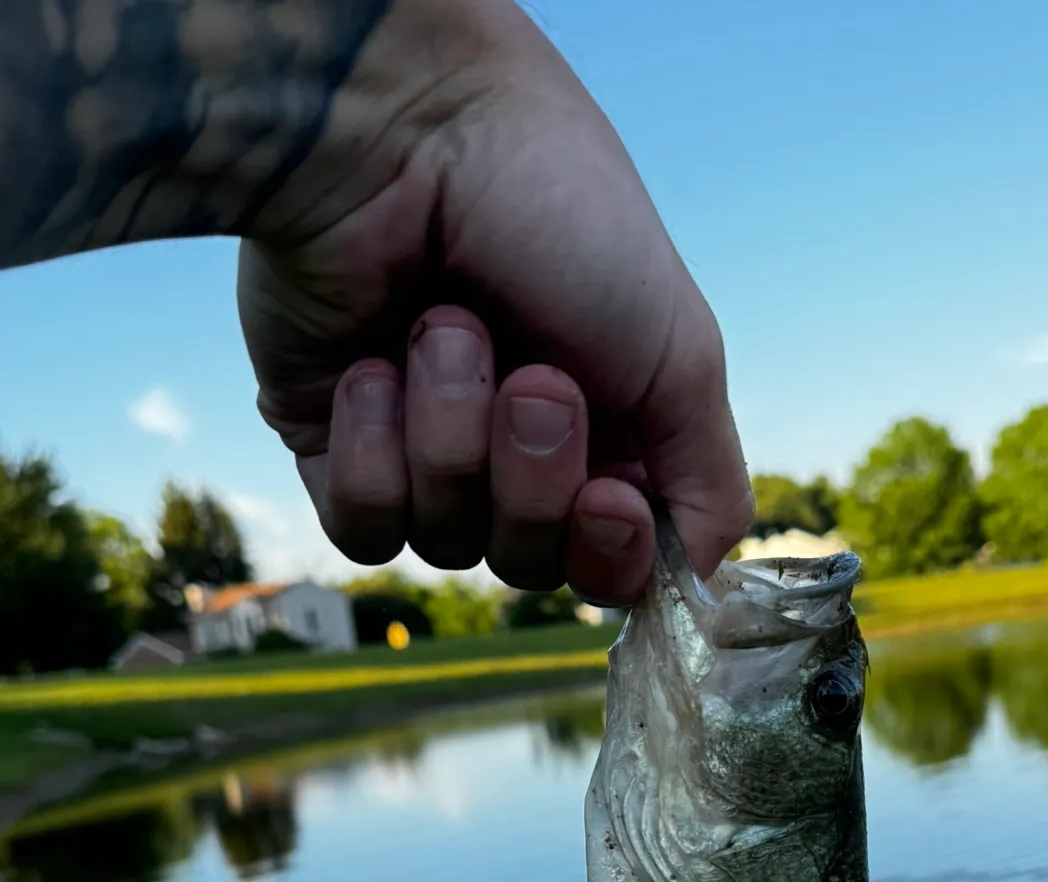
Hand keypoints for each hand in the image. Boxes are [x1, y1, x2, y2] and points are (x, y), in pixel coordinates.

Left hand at [236, 0, 752, 603]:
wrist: (408, 130)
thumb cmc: (563, 221)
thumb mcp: (682, 356)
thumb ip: (709, 486)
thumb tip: (697, 586)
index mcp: (609, 440)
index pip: (612, 568)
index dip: (607, 553)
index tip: (609, 494)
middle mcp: (519, 458)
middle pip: (530, 563)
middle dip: (530, 474)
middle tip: (529, 373)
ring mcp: (427, 454)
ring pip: (445, 544)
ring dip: (452, 434)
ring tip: (443, 328)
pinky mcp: (337, 447)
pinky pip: (364, 527)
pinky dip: (375, 448)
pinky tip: (373, 363)